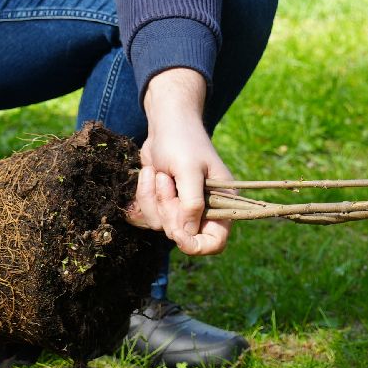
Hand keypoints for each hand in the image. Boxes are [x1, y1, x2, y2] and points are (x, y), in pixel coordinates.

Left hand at [133, 68, 232, 255]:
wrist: (165, 122)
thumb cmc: (182, 140)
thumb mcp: (189, 169)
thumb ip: (191, 203)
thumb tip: (187, 234)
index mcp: (222, 202)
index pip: (215, 242)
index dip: (196, 245)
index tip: (178, 235)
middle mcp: (204, 209)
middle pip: (182, 234)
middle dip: (168, 208)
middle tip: (167, 180)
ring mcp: (181, 207)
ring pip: (161, 224)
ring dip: (154, 197)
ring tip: (160, 172)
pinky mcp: (163, 202)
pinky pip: (147, 213)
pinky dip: (144, 192)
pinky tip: (150, 172)